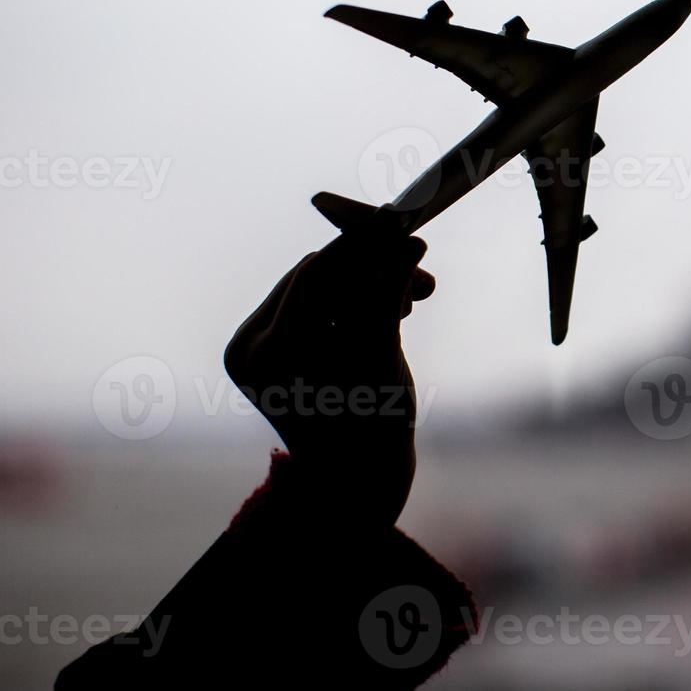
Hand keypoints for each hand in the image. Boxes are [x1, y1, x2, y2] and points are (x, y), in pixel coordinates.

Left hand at [223, 210, 434, 527]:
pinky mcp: (281, 353)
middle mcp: (250, 346)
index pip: (316, 273)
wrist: (357, 486)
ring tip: (417, 296)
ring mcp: (262, 351)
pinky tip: (397, 308)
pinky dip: (360, 304)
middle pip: (318, 278)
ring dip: (372, 285)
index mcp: (263, 351)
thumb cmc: (369, 430)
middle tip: (423, 268)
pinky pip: (323, 309)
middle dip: (373, 269)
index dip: (363, 243)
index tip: (402, 220)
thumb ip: (388, 290)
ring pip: (324, 290)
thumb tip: (404, 236)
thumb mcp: (382, 355)